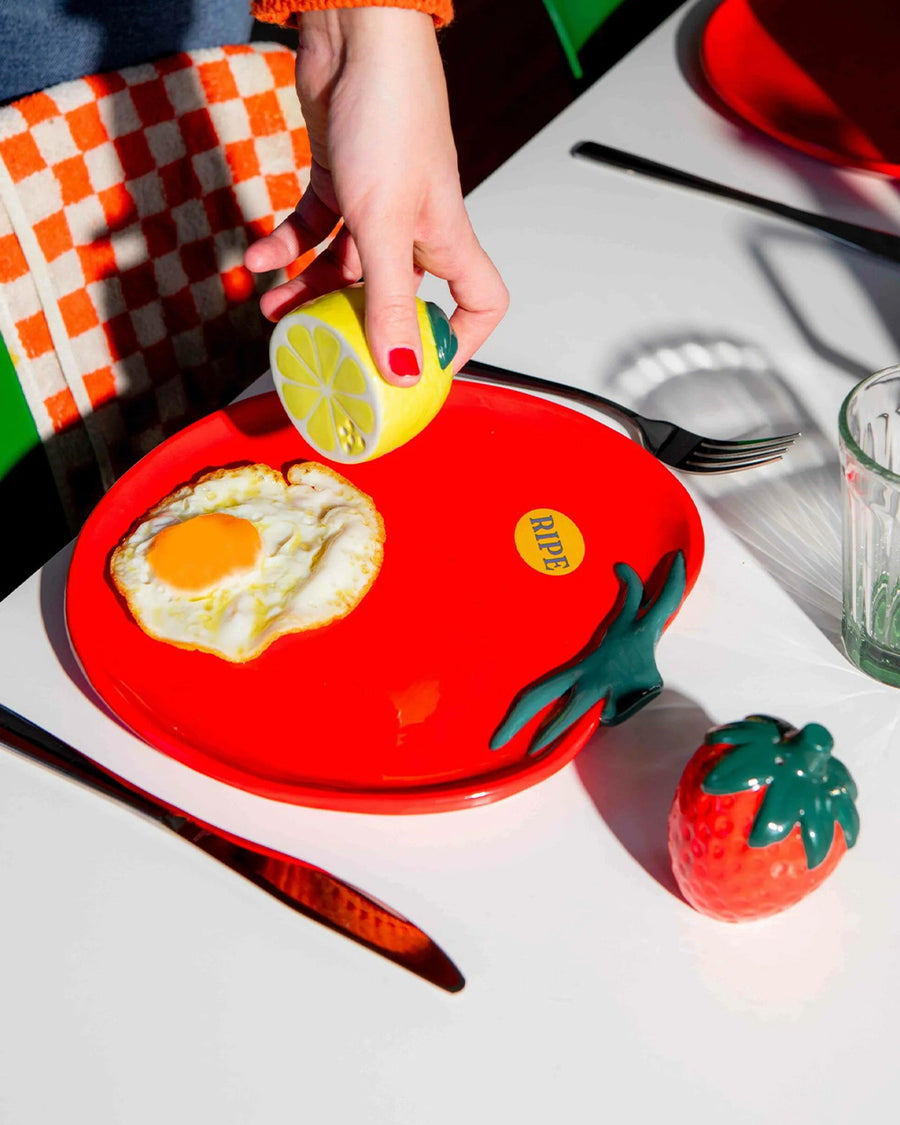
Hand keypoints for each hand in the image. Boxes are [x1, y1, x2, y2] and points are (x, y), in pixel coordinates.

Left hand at [243, 7, 507, 386]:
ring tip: (276, 310)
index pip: (478, 302)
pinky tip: (260, 260)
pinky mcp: (339, 178)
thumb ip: (390, 302)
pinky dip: (286, 245)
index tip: (423, 367)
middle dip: (357, 323)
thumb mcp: (384, 226)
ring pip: (347, 266)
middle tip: (326, 347)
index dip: (460, 339)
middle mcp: (416, 226)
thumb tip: (404, 370)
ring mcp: (377, 203)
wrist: (355, 34)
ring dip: (310, 289)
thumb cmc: (391, 112)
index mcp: (446, 238)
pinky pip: (314, 227)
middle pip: (396, 296)